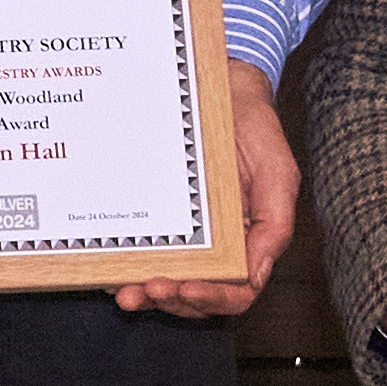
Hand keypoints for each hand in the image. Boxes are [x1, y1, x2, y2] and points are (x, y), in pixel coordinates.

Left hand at [113, 65, 300, 319]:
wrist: (221, 85)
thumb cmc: (254, 128)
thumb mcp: (277, 170)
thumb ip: (274, 221)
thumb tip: (256, 272)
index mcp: (249, 240)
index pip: (236, 290)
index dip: (211, 298)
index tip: (185, 289)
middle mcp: (216, 243)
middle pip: (195, 294)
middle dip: (170, 300)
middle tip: (142, 291)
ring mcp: (185, 233)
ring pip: (166, 280)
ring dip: (145, 293)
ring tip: (124, 291)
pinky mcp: (158, 217)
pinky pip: (142, 250)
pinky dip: (128, 265)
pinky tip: (109, 268)